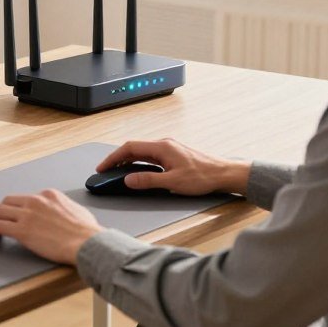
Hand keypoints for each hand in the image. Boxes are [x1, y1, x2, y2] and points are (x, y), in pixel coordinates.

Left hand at [0, 189, 102, 264]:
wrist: (87, 242)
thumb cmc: (87, 232)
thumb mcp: (77, 210)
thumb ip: (64, 208)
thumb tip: (64, 214)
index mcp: (49, 195)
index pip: (26, 197)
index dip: (18, 207)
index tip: (15, 215)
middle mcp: (36, 200)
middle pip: (9, 201)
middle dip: (1, 210)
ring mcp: (28, 214)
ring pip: (0, 211)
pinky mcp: (22, 230)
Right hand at [97, 138, 251, 196]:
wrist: (224, 173)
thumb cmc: (203, 176)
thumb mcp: (173, 182)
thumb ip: (148, 181)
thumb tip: (128, 180)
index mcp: (161, 147)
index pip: (129, 148)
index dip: (113, 157)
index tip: (103, 167)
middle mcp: (164, 144)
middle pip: (134, 148)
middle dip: (117, 159)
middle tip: (106, 171)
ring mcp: (169, 148)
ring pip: (142, 152)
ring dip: (128, 161)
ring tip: (118, 172)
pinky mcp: (174, 154)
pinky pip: (150, 156)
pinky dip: (139, 162)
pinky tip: (138, 171)